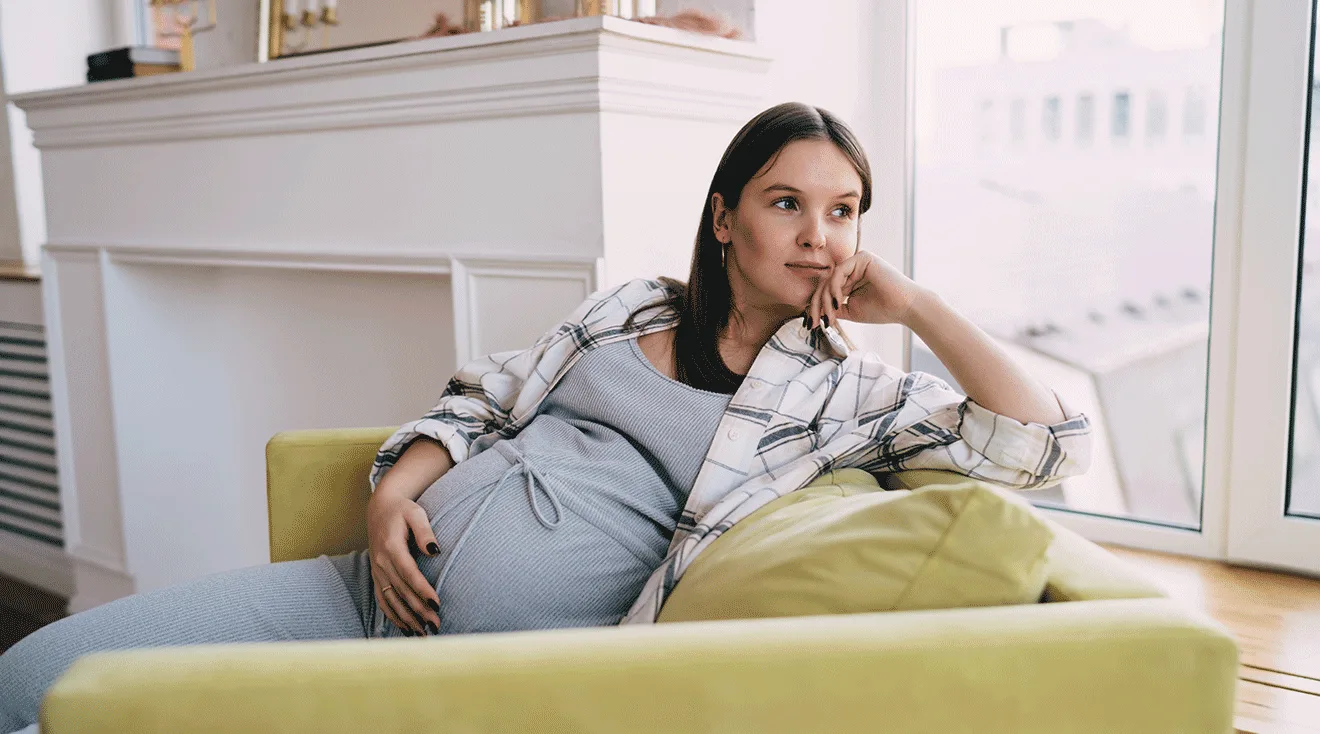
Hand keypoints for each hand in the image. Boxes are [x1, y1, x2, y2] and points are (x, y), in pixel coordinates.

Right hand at [365, 490, 441, 635]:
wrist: (380, 509)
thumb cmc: (403, 510)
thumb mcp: (416, 513)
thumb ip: (425, 531)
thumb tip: (435, 551)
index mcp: (391, 547)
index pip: (409, 573)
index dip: (422, 590)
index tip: (437, 605)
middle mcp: (381, 562)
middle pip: (402, 591)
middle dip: (419, 611)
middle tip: (437, 625)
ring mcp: (377, 571)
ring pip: (392, 600)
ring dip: (407, 619)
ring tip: (424, 634)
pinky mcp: (377, 577)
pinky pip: (383, 600)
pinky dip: (393, 616)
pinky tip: (406, 629)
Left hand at [807, 249, 926, 328]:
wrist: (905, 308)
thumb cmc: (882, 310)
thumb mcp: (851, 310)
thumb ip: (833, 308)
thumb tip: (813, 311)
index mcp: (849, 279)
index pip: (825, 290)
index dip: (816, 307)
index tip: (811, 324)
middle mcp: (852, 268)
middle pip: (824, 284)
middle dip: (816, 305)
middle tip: (814, 322)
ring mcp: (857, 261)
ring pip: (829, 279)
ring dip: (826, 300)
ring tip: (830, 316)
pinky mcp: (862, 257)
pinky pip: (839, 272)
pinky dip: (835, 289)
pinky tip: (838, 303)